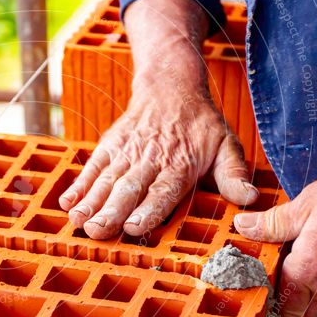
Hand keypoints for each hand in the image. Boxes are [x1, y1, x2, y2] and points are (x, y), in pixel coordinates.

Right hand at [58, 0, 258, 238]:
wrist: (170, 85)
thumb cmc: (200, 124)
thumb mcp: (226, 145)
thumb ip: (234, 175)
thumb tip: (250, 199)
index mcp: (180, 163)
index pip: (163, 190)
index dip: (147, 209)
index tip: (133, 227)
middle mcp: (150, 159)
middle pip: (129, 188)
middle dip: (111, 211)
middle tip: (97, 231)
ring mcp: (127, 152)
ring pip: (107, 180)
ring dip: (91, 202)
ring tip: (77, 222)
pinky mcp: (109, 147)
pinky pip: (93, 167)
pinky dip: (79, 185)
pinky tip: (66, 203)